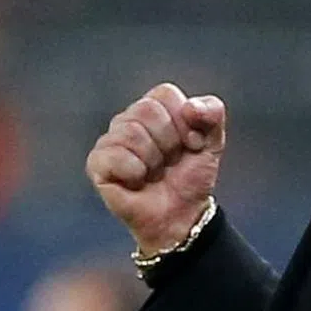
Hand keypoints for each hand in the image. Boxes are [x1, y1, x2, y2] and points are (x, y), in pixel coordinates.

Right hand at [85, 82, 225, 254]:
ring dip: (153, 161)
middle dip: (169, 142)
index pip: (165, 94)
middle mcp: (129, 119)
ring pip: (132, 132)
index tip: (191, 145)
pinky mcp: (97, 163)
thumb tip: (190, 107)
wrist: (180, 215)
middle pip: (147, 110)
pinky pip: (114, 155)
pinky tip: (137, 181)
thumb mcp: (212, 142)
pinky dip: (134, 172)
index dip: (184, 122)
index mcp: (154, 108)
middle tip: (170, 162)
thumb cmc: (190, 177)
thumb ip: (212, 113)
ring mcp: (111, 140)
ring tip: (154, 173)